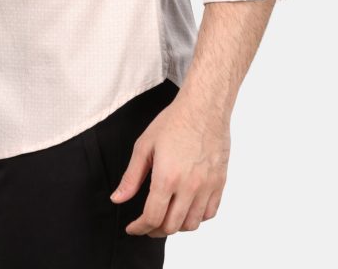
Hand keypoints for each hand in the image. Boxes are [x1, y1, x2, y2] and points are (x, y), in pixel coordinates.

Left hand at [109, 93, 229, 236]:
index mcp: (167, 178)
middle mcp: (189, 187)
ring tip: (166, 217)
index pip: (152, 217)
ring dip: (176, 226)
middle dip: (155, 230)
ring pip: (192, 224)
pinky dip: (197, 218)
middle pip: (171, 226)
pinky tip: (187, 209)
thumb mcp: (144, 145)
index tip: (133, 228)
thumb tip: (117, 199)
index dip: (139, 228)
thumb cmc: (174, 122)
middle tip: (147, 224)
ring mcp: (207, 187)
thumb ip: (131, 177)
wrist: (204, 108)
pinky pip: (210, 213)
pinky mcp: (220, 183)